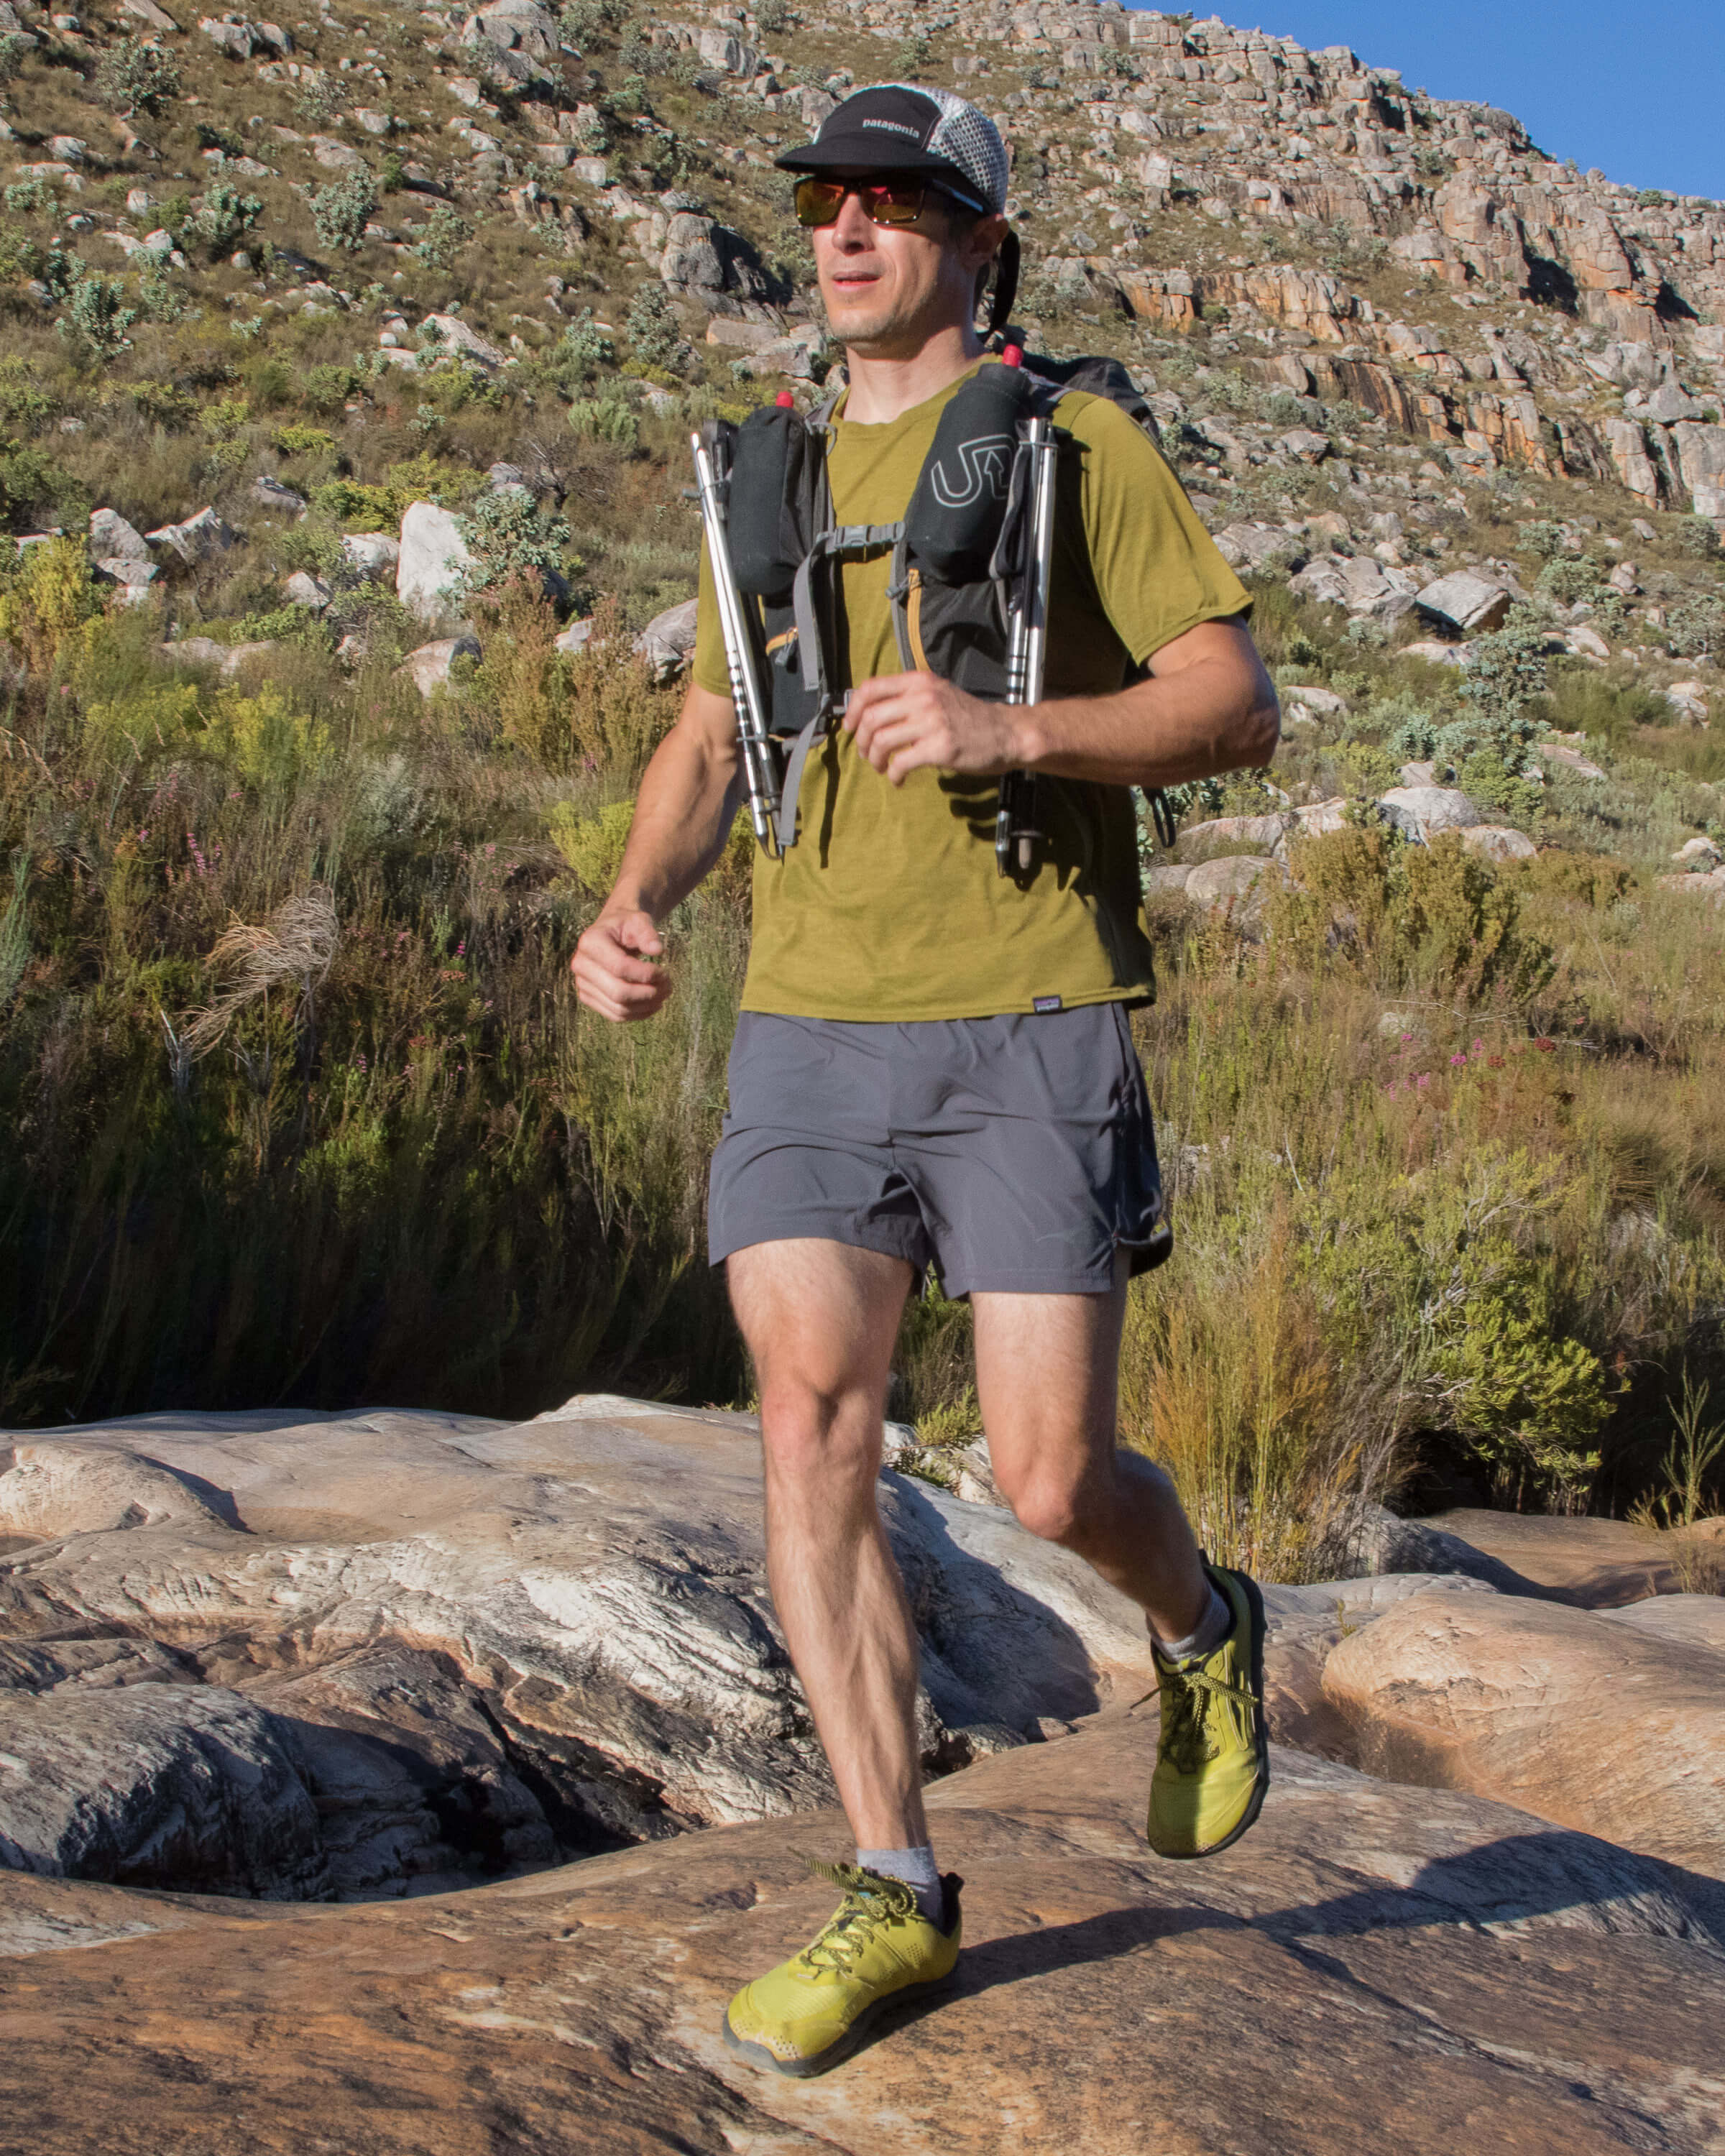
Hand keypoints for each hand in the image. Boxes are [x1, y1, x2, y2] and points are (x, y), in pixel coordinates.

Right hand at [571, 907, 669, 1021]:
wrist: (610, 933)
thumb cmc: (626, 926)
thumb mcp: (639, 921)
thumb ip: (648, 933)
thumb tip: (657, 950)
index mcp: (590, 942)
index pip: (620, 967)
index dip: (646, 974)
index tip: (664, 972)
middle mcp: (580, 965)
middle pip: (618, 992)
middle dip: (648, 994)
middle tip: (667, 987)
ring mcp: (582, 984)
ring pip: (618, 1008)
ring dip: (646, 1006)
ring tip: (663, 995)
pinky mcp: (588, 997)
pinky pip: (615, 1015)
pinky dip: (637, 1014)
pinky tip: (652, 1005)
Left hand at [843, 670, 1024, 785]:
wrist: (1005, 733)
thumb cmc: (968, 717)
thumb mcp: (938, 694)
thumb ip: (908, 698)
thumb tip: (870, 713)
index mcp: (918, 682)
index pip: (870, 689)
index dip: (853, 710)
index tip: (850, 728)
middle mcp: (923, 698)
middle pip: (871, 718)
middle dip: (861, 741)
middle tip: (867, 755)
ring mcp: (931, 722)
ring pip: (881, 741)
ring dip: (874, 760)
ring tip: (881, 767)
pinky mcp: (939, 748)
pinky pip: (900, 763)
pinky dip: (892, 775)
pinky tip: (898, 779)